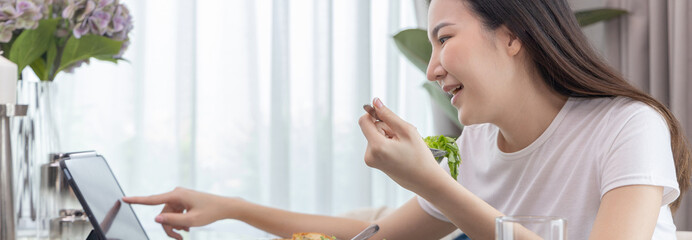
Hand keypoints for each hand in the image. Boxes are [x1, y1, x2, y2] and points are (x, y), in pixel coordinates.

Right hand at [123, 187, 239, 239]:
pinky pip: (174, 214)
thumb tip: (156, 219)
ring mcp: (180, 197)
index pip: (152, 199)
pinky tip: (187, 229)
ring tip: (185, 234)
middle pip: (162, 214)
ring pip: (168, 216)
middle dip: (168, 227)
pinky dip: (179, 222)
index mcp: (177, 195)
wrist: (225, 207)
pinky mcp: (183, 201)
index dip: (137, 200)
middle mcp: (176, 193)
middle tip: (179, 239)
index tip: (124, 198)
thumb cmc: (211, 212)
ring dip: (175, 226)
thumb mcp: (192, 220)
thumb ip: (173, 220)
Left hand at [358, 98, 449, 193]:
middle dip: (387, 128)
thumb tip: (375, 102)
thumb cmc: (419, 156)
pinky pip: (379, 145)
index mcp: (376, 146)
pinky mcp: (375, 164)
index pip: (364, 121)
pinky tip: (401, 152)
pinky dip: (388, 144)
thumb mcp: (406, 131)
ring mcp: (371, 161)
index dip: (373, 114)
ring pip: (376, 136)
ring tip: (404, 146)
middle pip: (372, 128)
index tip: (385, 114)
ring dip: (389, 136)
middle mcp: (369, 155)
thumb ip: (388, 115)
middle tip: (403, 137)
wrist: (426, 181)